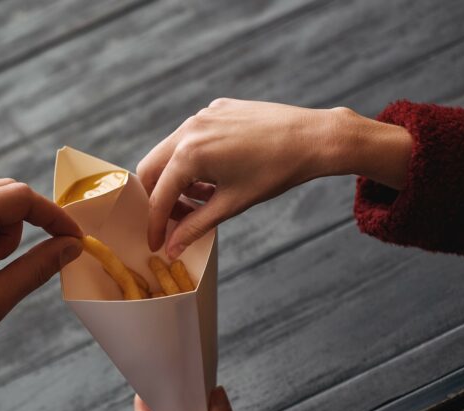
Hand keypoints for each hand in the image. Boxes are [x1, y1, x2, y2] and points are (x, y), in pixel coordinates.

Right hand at [137, 99, 411, 257]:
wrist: (312, 137)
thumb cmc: (275, 172)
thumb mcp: (231, 204)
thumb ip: (195, 226)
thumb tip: (172, 248)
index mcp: (190, 154)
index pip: (158, 196)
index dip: (155, 224)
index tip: (154, 243)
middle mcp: (189, 130)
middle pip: (151, 169)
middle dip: (158, 198)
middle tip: (175, 220)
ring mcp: (201, 116)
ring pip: (169, 152)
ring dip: (176, 179)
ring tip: (201, 199)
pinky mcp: (215, 110)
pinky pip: (190, 137)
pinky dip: (192, 160)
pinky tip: (214, 176)